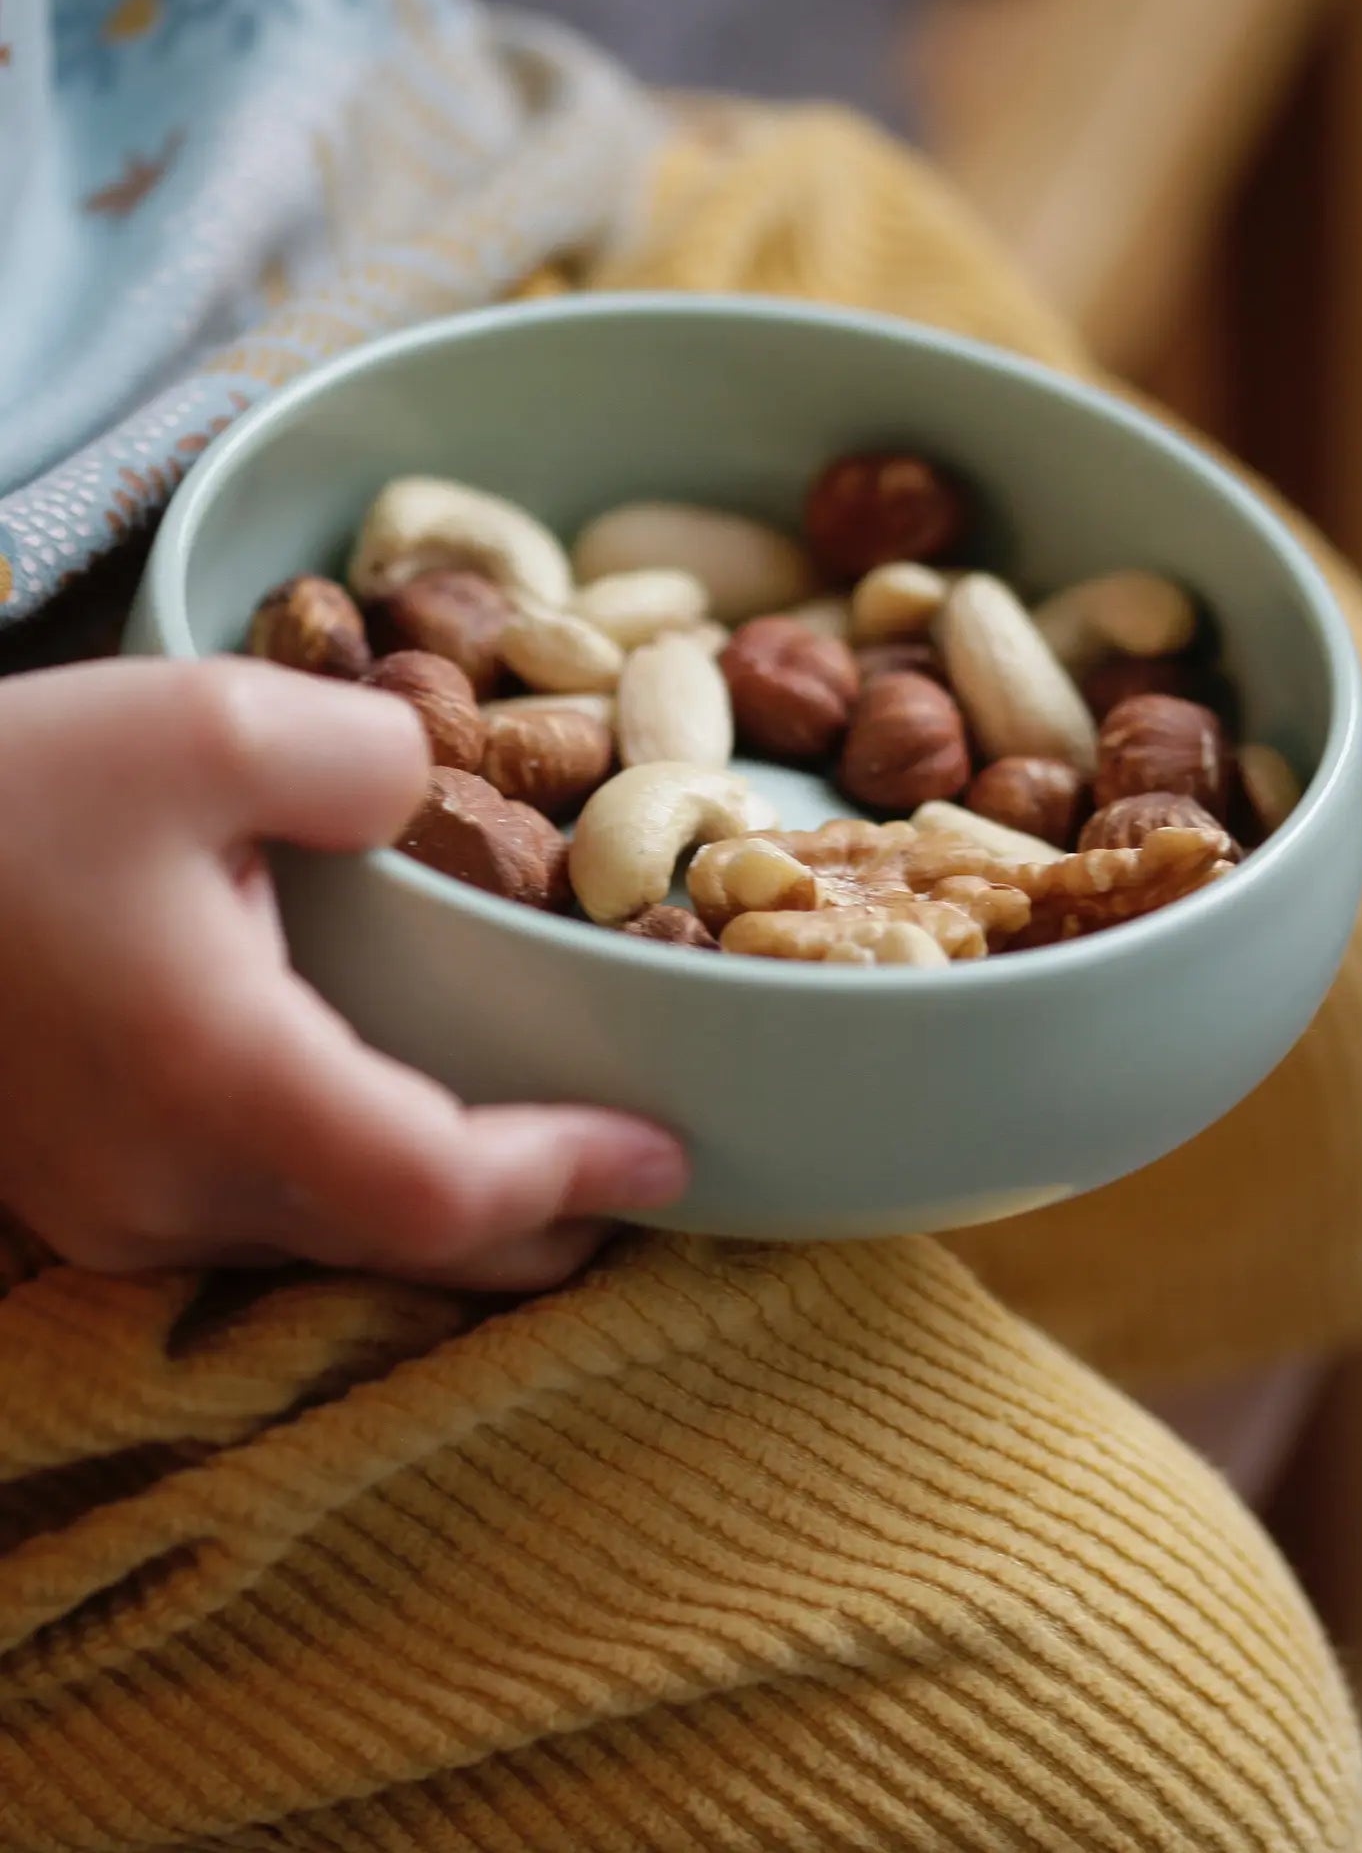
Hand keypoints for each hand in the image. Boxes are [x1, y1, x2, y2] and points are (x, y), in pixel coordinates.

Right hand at [0, 657, 686, 1287]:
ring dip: (451, 1222)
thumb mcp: (196, 720)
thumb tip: (435, 791)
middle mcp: (166, 1186)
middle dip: (539, 1226)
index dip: (567, 1181)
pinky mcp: (79, 1203)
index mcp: (216, 1078)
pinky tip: (394, 1139)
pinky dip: (356, 1205)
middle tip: (638, 1174)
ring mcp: (113, 1214)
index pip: (438, 1190)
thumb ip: (364, 756)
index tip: (668, 1155)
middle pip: (403, 1253)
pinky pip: (257, 1233)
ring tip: (548, 1161)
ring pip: (331, 1254)